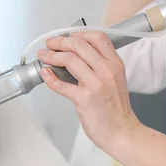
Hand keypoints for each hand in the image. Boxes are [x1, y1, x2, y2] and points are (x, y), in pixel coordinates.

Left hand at [36, 32, 142, 152]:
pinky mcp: (84, 98)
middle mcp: (107, 70)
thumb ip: (99, 65)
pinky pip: (61, 84)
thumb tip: (75, 55)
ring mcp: (96, 84)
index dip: (77, 33)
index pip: (96, 37)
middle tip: (49, 44)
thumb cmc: (116, 108)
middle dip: (59, 42)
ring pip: (69, 59)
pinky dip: (49, 77)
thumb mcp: (114, 79)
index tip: (65, 37)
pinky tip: (45, 73)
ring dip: (51, 56)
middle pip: (79, 44)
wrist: (122, 132)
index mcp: (115, 64)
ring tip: (43, 56)